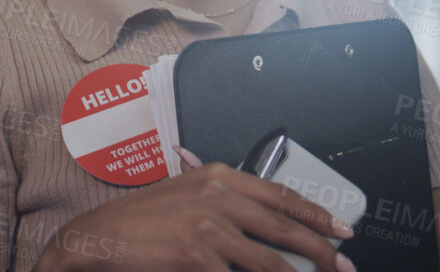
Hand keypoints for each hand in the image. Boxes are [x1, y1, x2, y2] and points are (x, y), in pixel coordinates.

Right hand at [35, 148, 358, 271]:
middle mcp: (218, 197)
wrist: (97, 237)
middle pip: (283, 227)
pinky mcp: (195, 256)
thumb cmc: (141, 220)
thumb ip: (226, 202)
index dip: (317, 215)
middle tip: (342, 264)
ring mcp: (207, 228)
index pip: (282, 195)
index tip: (342, 229)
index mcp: (220, 177)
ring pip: (267, 261)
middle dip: (319, 250)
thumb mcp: (187, 194)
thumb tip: (267, 222)